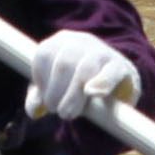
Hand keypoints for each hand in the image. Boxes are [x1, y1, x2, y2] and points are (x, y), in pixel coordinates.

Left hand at [22, 29, 140, 125]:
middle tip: (59, 112)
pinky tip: (92, 93)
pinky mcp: (121, 66)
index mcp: (62, 41)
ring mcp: (103, 51)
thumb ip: (41, 97)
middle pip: (64, 63)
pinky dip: (101, 83)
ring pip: (85, 68)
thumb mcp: (55, 88)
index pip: (45, 53)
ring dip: (73, 95)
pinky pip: (110, 72)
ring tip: (69, 113)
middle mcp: (82, 41)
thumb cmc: (78, 86)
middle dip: (56, 92)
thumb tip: (34, 110)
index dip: (41, 78)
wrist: (116, 84)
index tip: (44, 99)